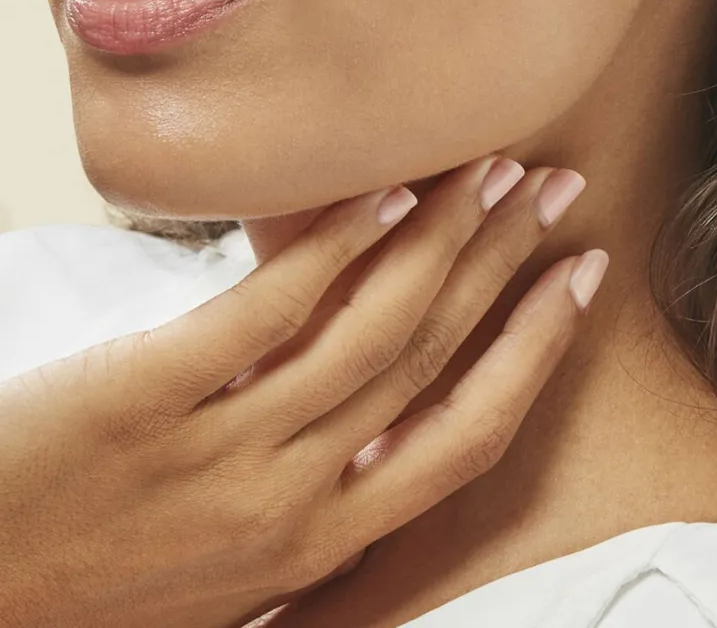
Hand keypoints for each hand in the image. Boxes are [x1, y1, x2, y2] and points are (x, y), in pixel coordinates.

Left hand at [0, 154, 606, 627]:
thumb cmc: (103, 579)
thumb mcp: (238, 564)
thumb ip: (312, 498)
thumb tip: (375, 428)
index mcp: (322, 541)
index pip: (467, 433)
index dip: (537, 349)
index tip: (578, 279)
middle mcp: (294, 499)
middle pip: (433, 358)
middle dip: (507, 263)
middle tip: (552, 190)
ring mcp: (223, 448)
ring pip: (371, 329)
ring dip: (443, 237)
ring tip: (486, 171)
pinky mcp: (144, 395)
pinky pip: (267, 310)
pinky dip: (335, 246)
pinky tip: (382, 192)